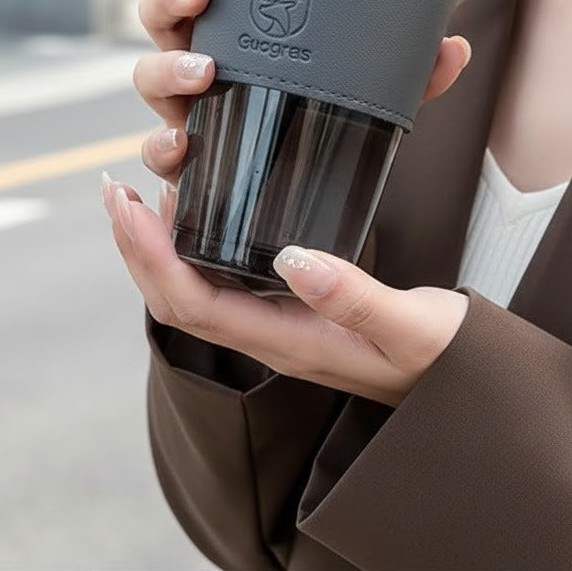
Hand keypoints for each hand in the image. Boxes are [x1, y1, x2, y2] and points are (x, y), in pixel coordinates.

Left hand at [101, 173, 468, 407]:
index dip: (152, 256)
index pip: (195, 303)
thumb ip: (356, 296)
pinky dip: (193, 246)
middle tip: (113, 191)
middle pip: (177, 298)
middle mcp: (272, 337)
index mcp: (289, 343)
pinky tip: (197, 214)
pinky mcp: (291, 310)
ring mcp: (279, 326)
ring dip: (156, 246)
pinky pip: (222, 282)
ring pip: (194, 290)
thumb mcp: (411, 325)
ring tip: (137, 195)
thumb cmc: (440, 357)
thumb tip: (294, 258)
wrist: (458, 379)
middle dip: (136, 246)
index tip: (129, 204)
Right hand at [133, 0, 472, 184]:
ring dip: (169, 68)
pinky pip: (158, 150)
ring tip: (205, 68)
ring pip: (148, 76)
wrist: (296, 189)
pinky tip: (183, 145)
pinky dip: (163, 147)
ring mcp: (187, 106)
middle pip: (161, 13)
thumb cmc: (320, 115)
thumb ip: (406, 69)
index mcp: (238, 24)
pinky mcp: (186, 156)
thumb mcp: (368, 88)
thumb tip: (454, 48)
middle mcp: (202, 55)